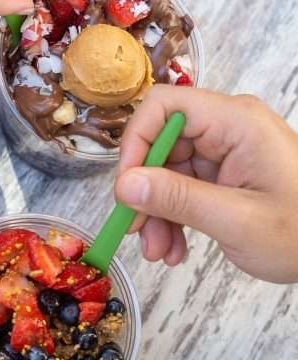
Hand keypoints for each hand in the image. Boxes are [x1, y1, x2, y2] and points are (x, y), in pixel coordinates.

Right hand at [115, 85, 297, 282]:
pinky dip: (171, 217)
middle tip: (135, 231)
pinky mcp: (222, 173)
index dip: (136, 142)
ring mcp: (224, 151)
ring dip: (155, 212)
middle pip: (159, 144)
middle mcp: (226, 128)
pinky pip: (181, 188)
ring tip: (160, 252)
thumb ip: (177, 199)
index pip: (163, 106)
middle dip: (144, 190)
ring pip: (165, 171)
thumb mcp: (236, 220)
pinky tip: (175, 248)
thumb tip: (124, 185)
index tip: (126, 187)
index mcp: (236, 122)